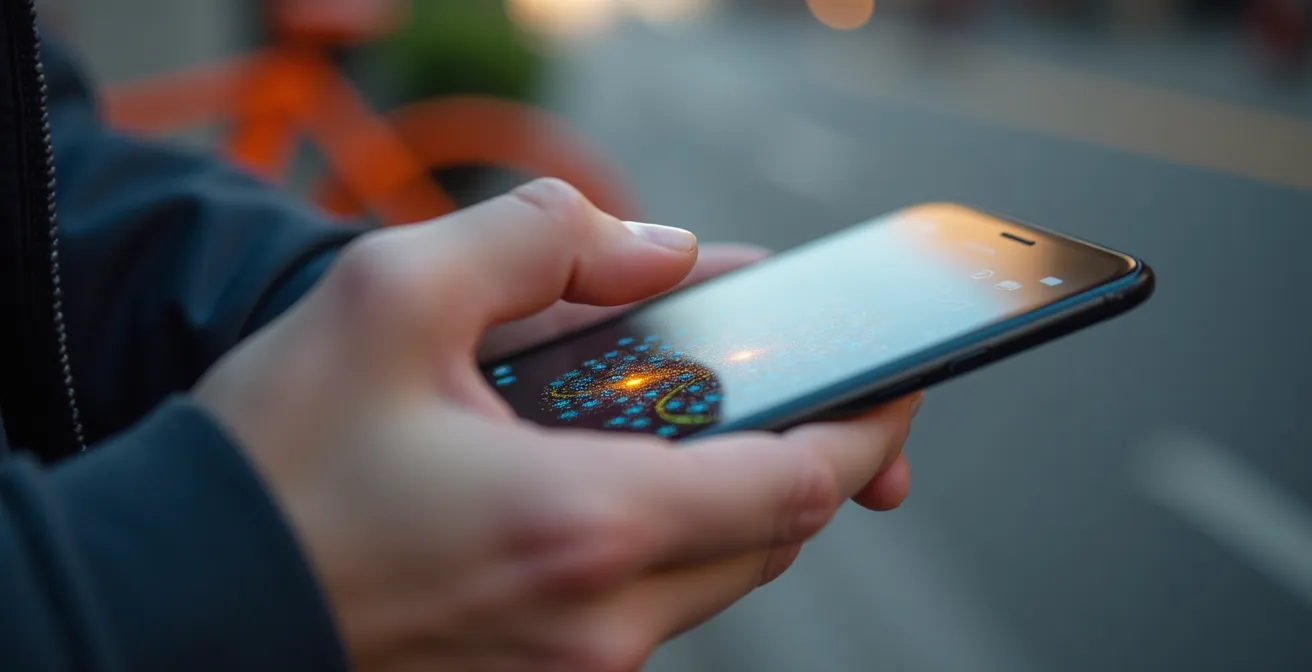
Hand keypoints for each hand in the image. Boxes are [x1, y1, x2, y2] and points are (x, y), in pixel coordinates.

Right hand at [194, 179, 918, 670]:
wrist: (183, 599)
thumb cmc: (276, 464)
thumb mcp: (390, 296)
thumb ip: (542, 243)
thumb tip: (656, 250)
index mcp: (584, 523)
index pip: (795, 485)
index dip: (864, 428)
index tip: (893, 384)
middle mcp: (598, 621)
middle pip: (768, 536)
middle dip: (800, 456)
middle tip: (791, 385)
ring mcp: (570, 669)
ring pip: (713, 579)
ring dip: (730, 496)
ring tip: (696, 420)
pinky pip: (648, 610)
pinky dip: (665, 540)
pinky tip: (614, 481)